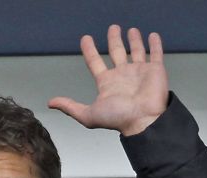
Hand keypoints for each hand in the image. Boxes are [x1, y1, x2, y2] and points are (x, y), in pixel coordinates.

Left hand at [48, 25, 168, 135]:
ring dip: (134, 40)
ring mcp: (139, 72)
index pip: (95, 62)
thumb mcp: (88, 114)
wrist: (143, 121)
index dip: (89, 50)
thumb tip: (51, 103)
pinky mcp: (155, 70)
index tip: (86, 39)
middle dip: (114, 39)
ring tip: (131, 30)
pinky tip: (152, 36)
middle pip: (116, 52)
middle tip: (113, 28)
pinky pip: (155, 54)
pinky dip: (154, 45)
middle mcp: (122, 75)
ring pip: (136, 51)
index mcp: (107, 83)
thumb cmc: (118, 119)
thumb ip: (70, 107)